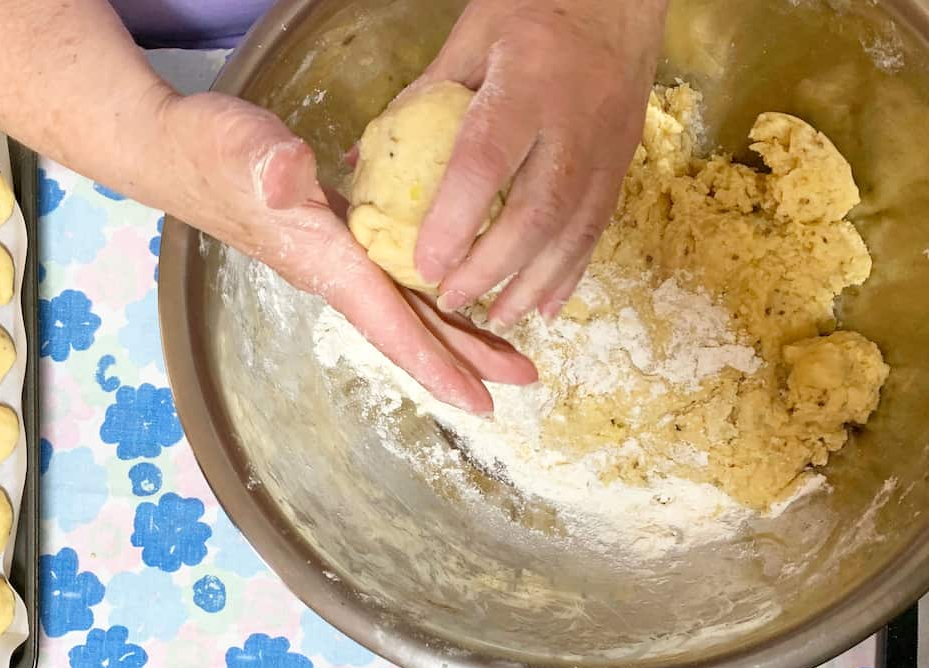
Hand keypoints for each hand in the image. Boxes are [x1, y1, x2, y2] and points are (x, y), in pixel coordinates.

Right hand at [151, 92, 537, 412]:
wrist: (174, 149)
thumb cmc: (208, 149)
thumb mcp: (240, 148)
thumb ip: (267, 166)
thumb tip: (290, 177)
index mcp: (324, 260)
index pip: (391, 324)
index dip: (438, 363)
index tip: (482, 398)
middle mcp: (334, 272)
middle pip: (410, 329)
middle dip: (466, 358)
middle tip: (526, 377)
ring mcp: (336, 258)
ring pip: (407, 307)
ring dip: (456, 330)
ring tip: (507, 348)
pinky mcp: (337, 236)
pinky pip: (396, 277)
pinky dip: (431, 293)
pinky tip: (457, 289)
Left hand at [410, 0, 667, 325]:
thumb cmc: (535, 6)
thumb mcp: (471, 36)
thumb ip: (420, 99)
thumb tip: (364, 159)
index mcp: (526, 83)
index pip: (487, 161)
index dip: (456, 220)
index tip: (427, 265)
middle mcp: (573, 122)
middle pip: (537, 211)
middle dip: (493, 267)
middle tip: (453, 300)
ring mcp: (607, 146)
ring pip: (574, 230)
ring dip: (533, 283)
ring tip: (497, 317)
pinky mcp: (623, 162)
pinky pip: (598, 227)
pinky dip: (571, 273)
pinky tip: (547, 306)